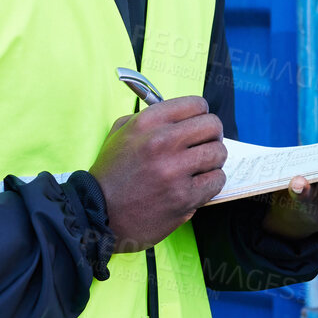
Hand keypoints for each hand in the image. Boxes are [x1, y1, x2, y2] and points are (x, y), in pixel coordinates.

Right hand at [88, 96, 226, 251]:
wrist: (98, 213)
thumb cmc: (111, 174)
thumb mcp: (120, 133)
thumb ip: (150, 118)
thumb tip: (181, 115)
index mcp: (148, 122)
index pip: (196, 104)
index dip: (202, 114)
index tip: (198, 124)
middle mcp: (162, 142)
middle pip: (212, 125)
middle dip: (213, 135)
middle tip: (204, 145)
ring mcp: (174, 170)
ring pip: (219, 152)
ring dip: (213, 160)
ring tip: (200, 167)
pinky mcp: (184, 197)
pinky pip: (217, 180)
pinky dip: (212, 182)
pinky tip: (198, 185)